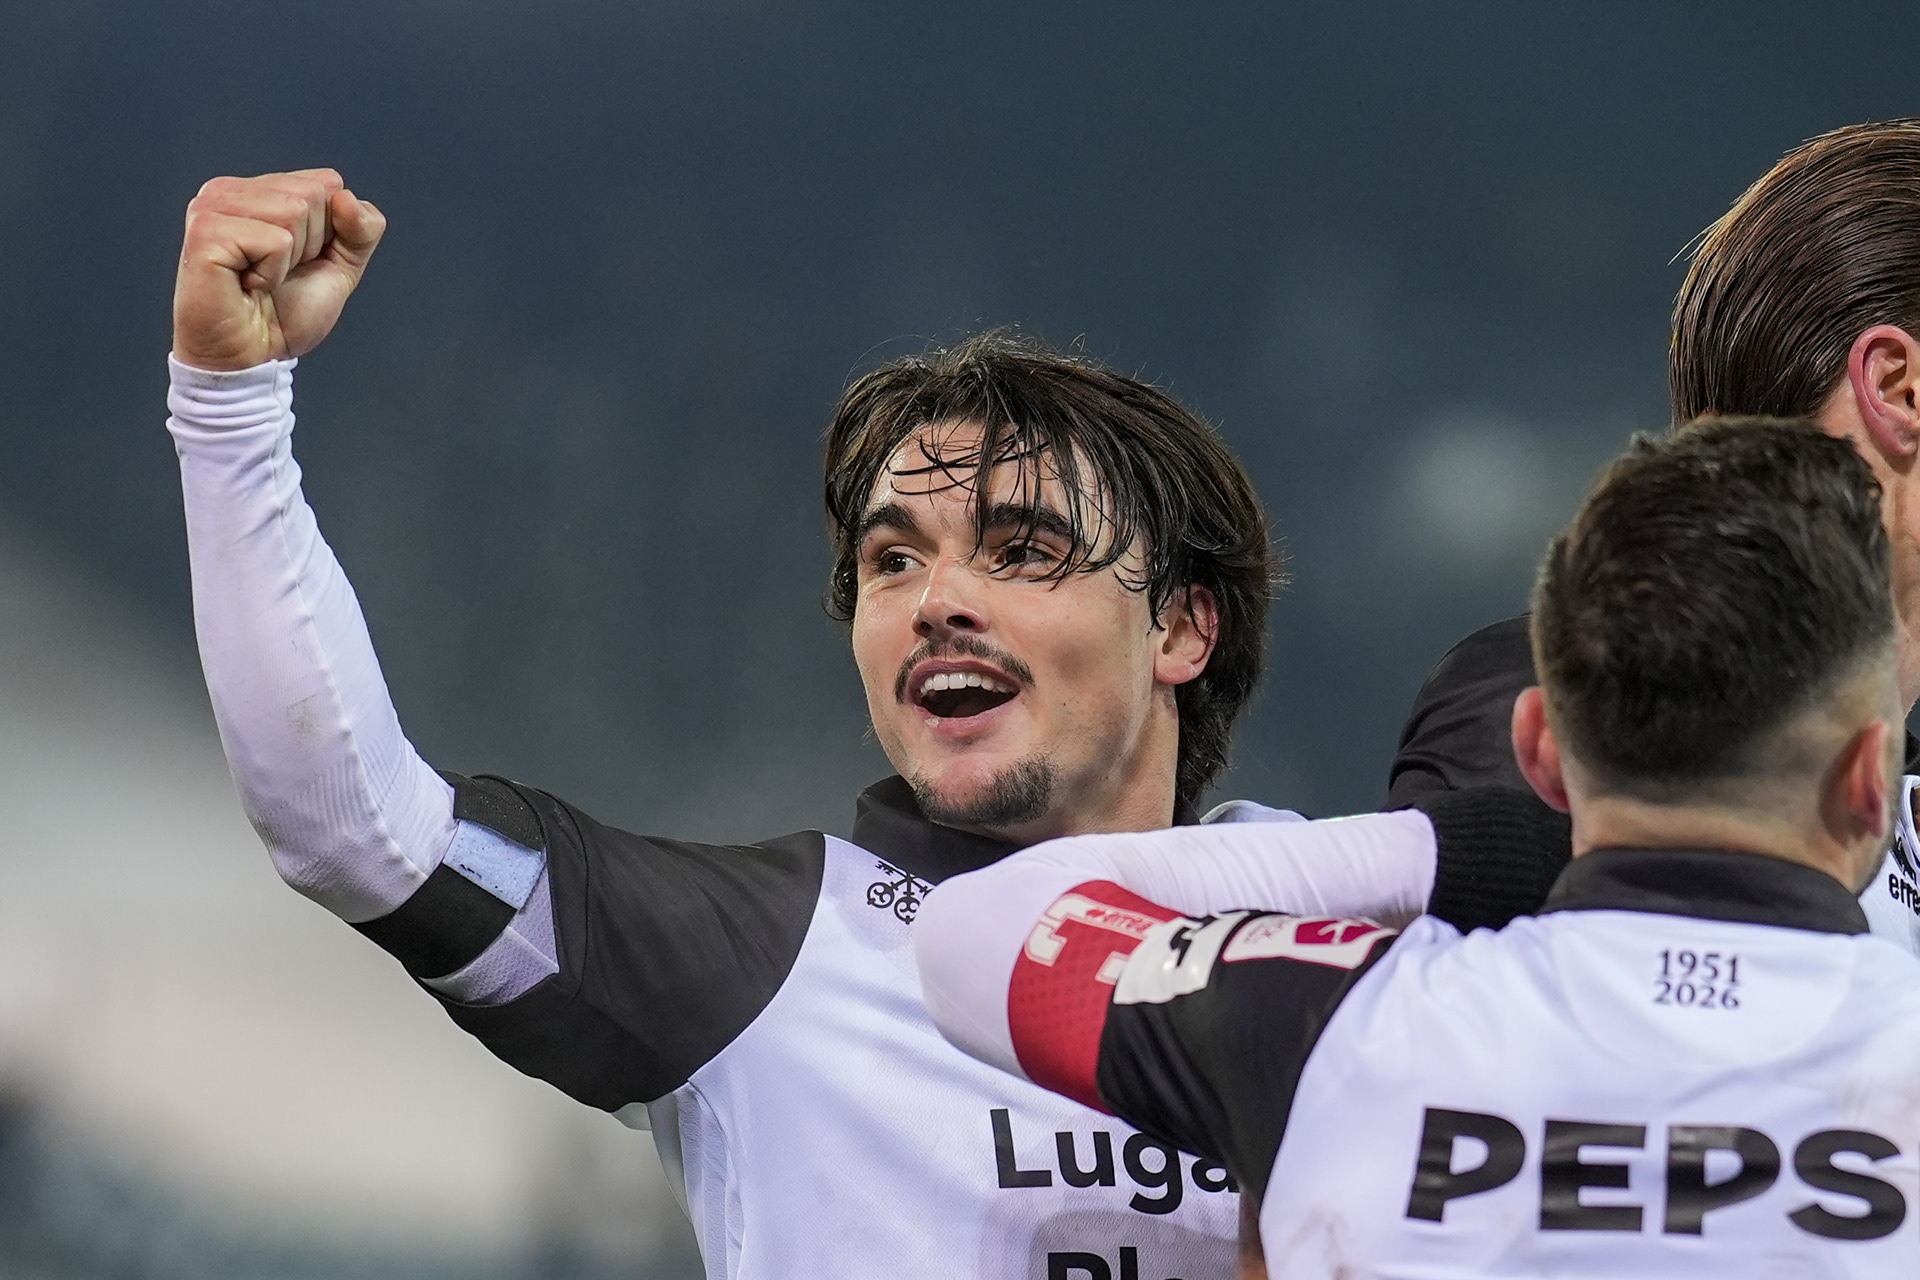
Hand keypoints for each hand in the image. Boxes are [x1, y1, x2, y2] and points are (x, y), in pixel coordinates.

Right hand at [172, 168, 385, 370]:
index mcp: (258, 190)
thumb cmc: (285, 314)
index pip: (327, 182)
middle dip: (310, 246)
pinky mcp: (205, 231)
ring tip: (259, 278)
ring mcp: (212, 206)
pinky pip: (275, 240)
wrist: (251, 358)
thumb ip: (361, 230)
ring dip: (290, 260)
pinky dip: (272, 273)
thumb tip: (346, 198)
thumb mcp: (341, 266)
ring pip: (294, 211)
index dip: (330, 232)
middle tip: (276, 274)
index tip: (297, 261)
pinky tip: (246, 285)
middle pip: (312, 194)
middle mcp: (230, 190)